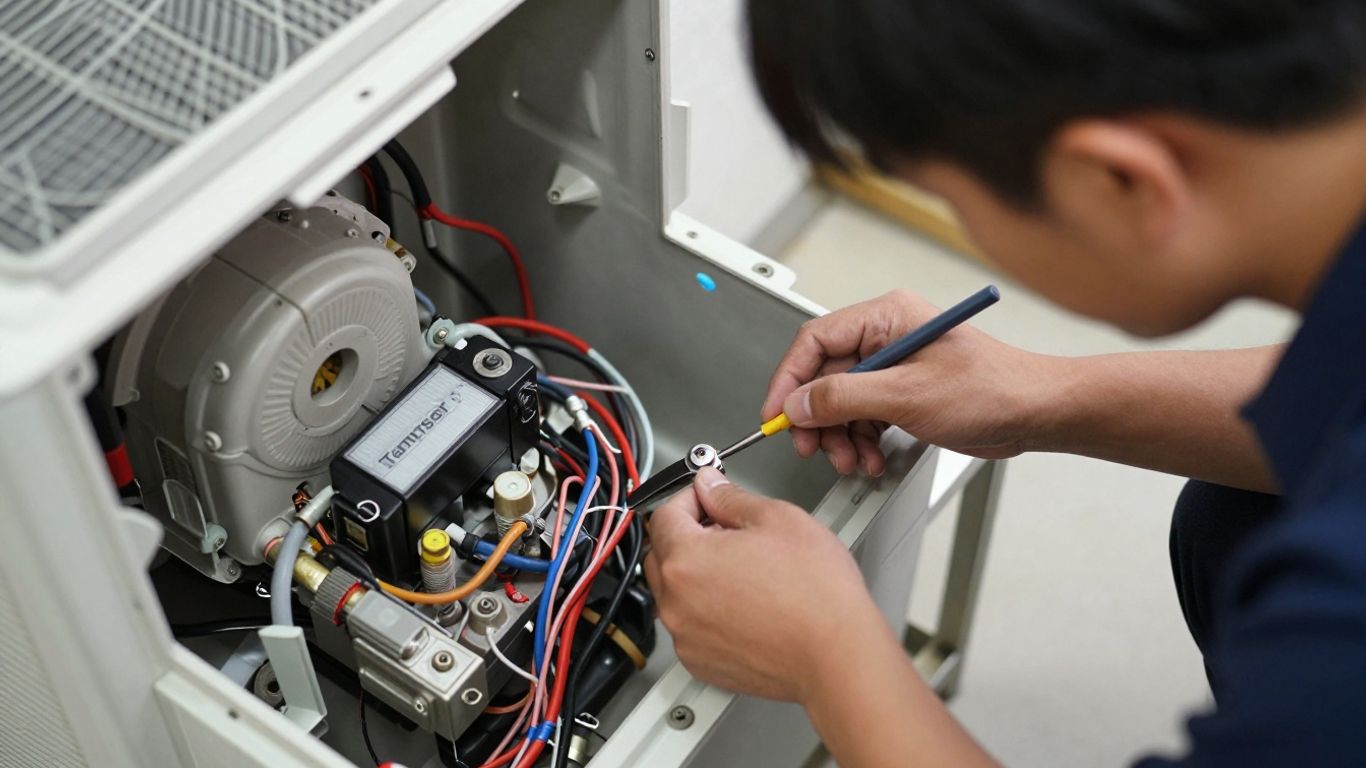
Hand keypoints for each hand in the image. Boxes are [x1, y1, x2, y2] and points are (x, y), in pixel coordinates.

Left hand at [643, 468, 889, 702]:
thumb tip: (711, 487)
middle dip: (687, 535)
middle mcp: (676, 603)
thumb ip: (731, 497)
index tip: (708, 498)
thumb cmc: (817, 595)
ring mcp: (686, 637)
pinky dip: (705, 611)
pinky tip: (743, 602)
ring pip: (674, 592)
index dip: (689, 498)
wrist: (837, 656)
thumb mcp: (777, 519)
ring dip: (695, 574)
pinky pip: (690, 625)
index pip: (664, 515)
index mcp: (686, 561)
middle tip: (727, 530)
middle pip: (661, 554)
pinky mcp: (701, 662)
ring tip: (741, 569)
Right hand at [764, 289, 1054, 474]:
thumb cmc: (992, 389)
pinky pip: (864, 415)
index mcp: (886, 317)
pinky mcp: (903, 392)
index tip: (777, 413)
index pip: (815, 340)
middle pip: (824, 375)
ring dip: (840, 436)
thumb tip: (799, 403)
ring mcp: (894, 366)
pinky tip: (870, 458)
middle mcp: (886, 337)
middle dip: (818, 417)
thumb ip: (844, 398)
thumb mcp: (907, 396)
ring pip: (841, 401)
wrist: (1034, 413)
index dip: (789, 379)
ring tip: (851, 459)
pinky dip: (861, 440)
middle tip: (812, 446)